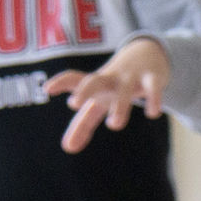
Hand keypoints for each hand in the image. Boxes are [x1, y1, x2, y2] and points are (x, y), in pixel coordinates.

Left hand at [46, 37, 170, 152]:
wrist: (148, 53)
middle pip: (95, 81)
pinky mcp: (152, 78)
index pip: (75, 79)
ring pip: (125, 90)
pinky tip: (152, 113)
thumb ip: (83, 124)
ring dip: (120, 105)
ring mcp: (132, 78)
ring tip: (114, 124)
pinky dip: (153, 98)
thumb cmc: (116, 83)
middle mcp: (111, 79)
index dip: (61, 82)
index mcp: (96, 84)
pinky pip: (153, 87)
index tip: (47, 89)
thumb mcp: (99, 102)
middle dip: (85, 90)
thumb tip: (68, 148)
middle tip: (74, 103)